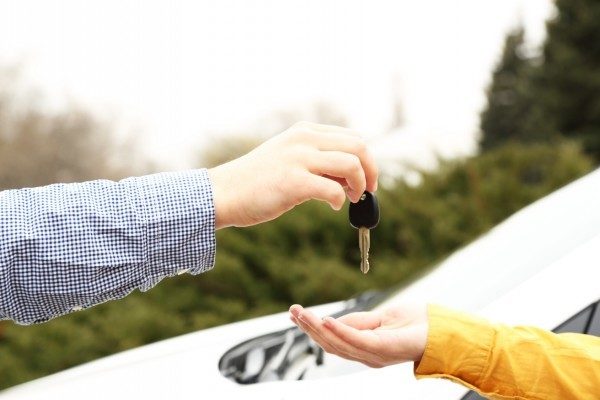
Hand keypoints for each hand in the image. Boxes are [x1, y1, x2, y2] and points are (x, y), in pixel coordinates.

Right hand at [208, 122, 377, 228]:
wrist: (225, 193)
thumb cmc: (258, 181)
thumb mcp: (290, 158)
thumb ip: (318, 160)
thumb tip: (352, 176)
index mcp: (305, 131)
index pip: (353, 137)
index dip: (367, 160)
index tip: (366, 180)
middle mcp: (304, 139)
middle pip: (358, 148)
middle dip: (371, 172)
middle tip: (367, 191)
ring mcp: (298, 159)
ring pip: (352, 165)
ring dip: (360, 185)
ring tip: (351, 198)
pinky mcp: (293, 182)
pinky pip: (333, 190)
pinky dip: (340, 201)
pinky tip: (333, 206)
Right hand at [289, 303, 428, 367]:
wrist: (442, 329)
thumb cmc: (415, 324)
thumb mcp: (380, 318)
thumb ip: (358, 322)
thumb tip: (333, 320)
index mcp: (363, 348)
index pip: (330, 340)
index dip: (311, 328)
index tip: (294, 313)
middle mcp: (365, 355)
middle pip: (330, 343)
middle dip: (308, 328)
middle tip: (292, 311)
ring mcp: (373, 354)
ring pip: (338, 343)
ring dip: (317, 328)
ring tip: (301, 314)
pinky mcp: (383, 348)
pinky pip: (356, 340)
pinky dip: (339, 330)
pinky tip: (325, 320)